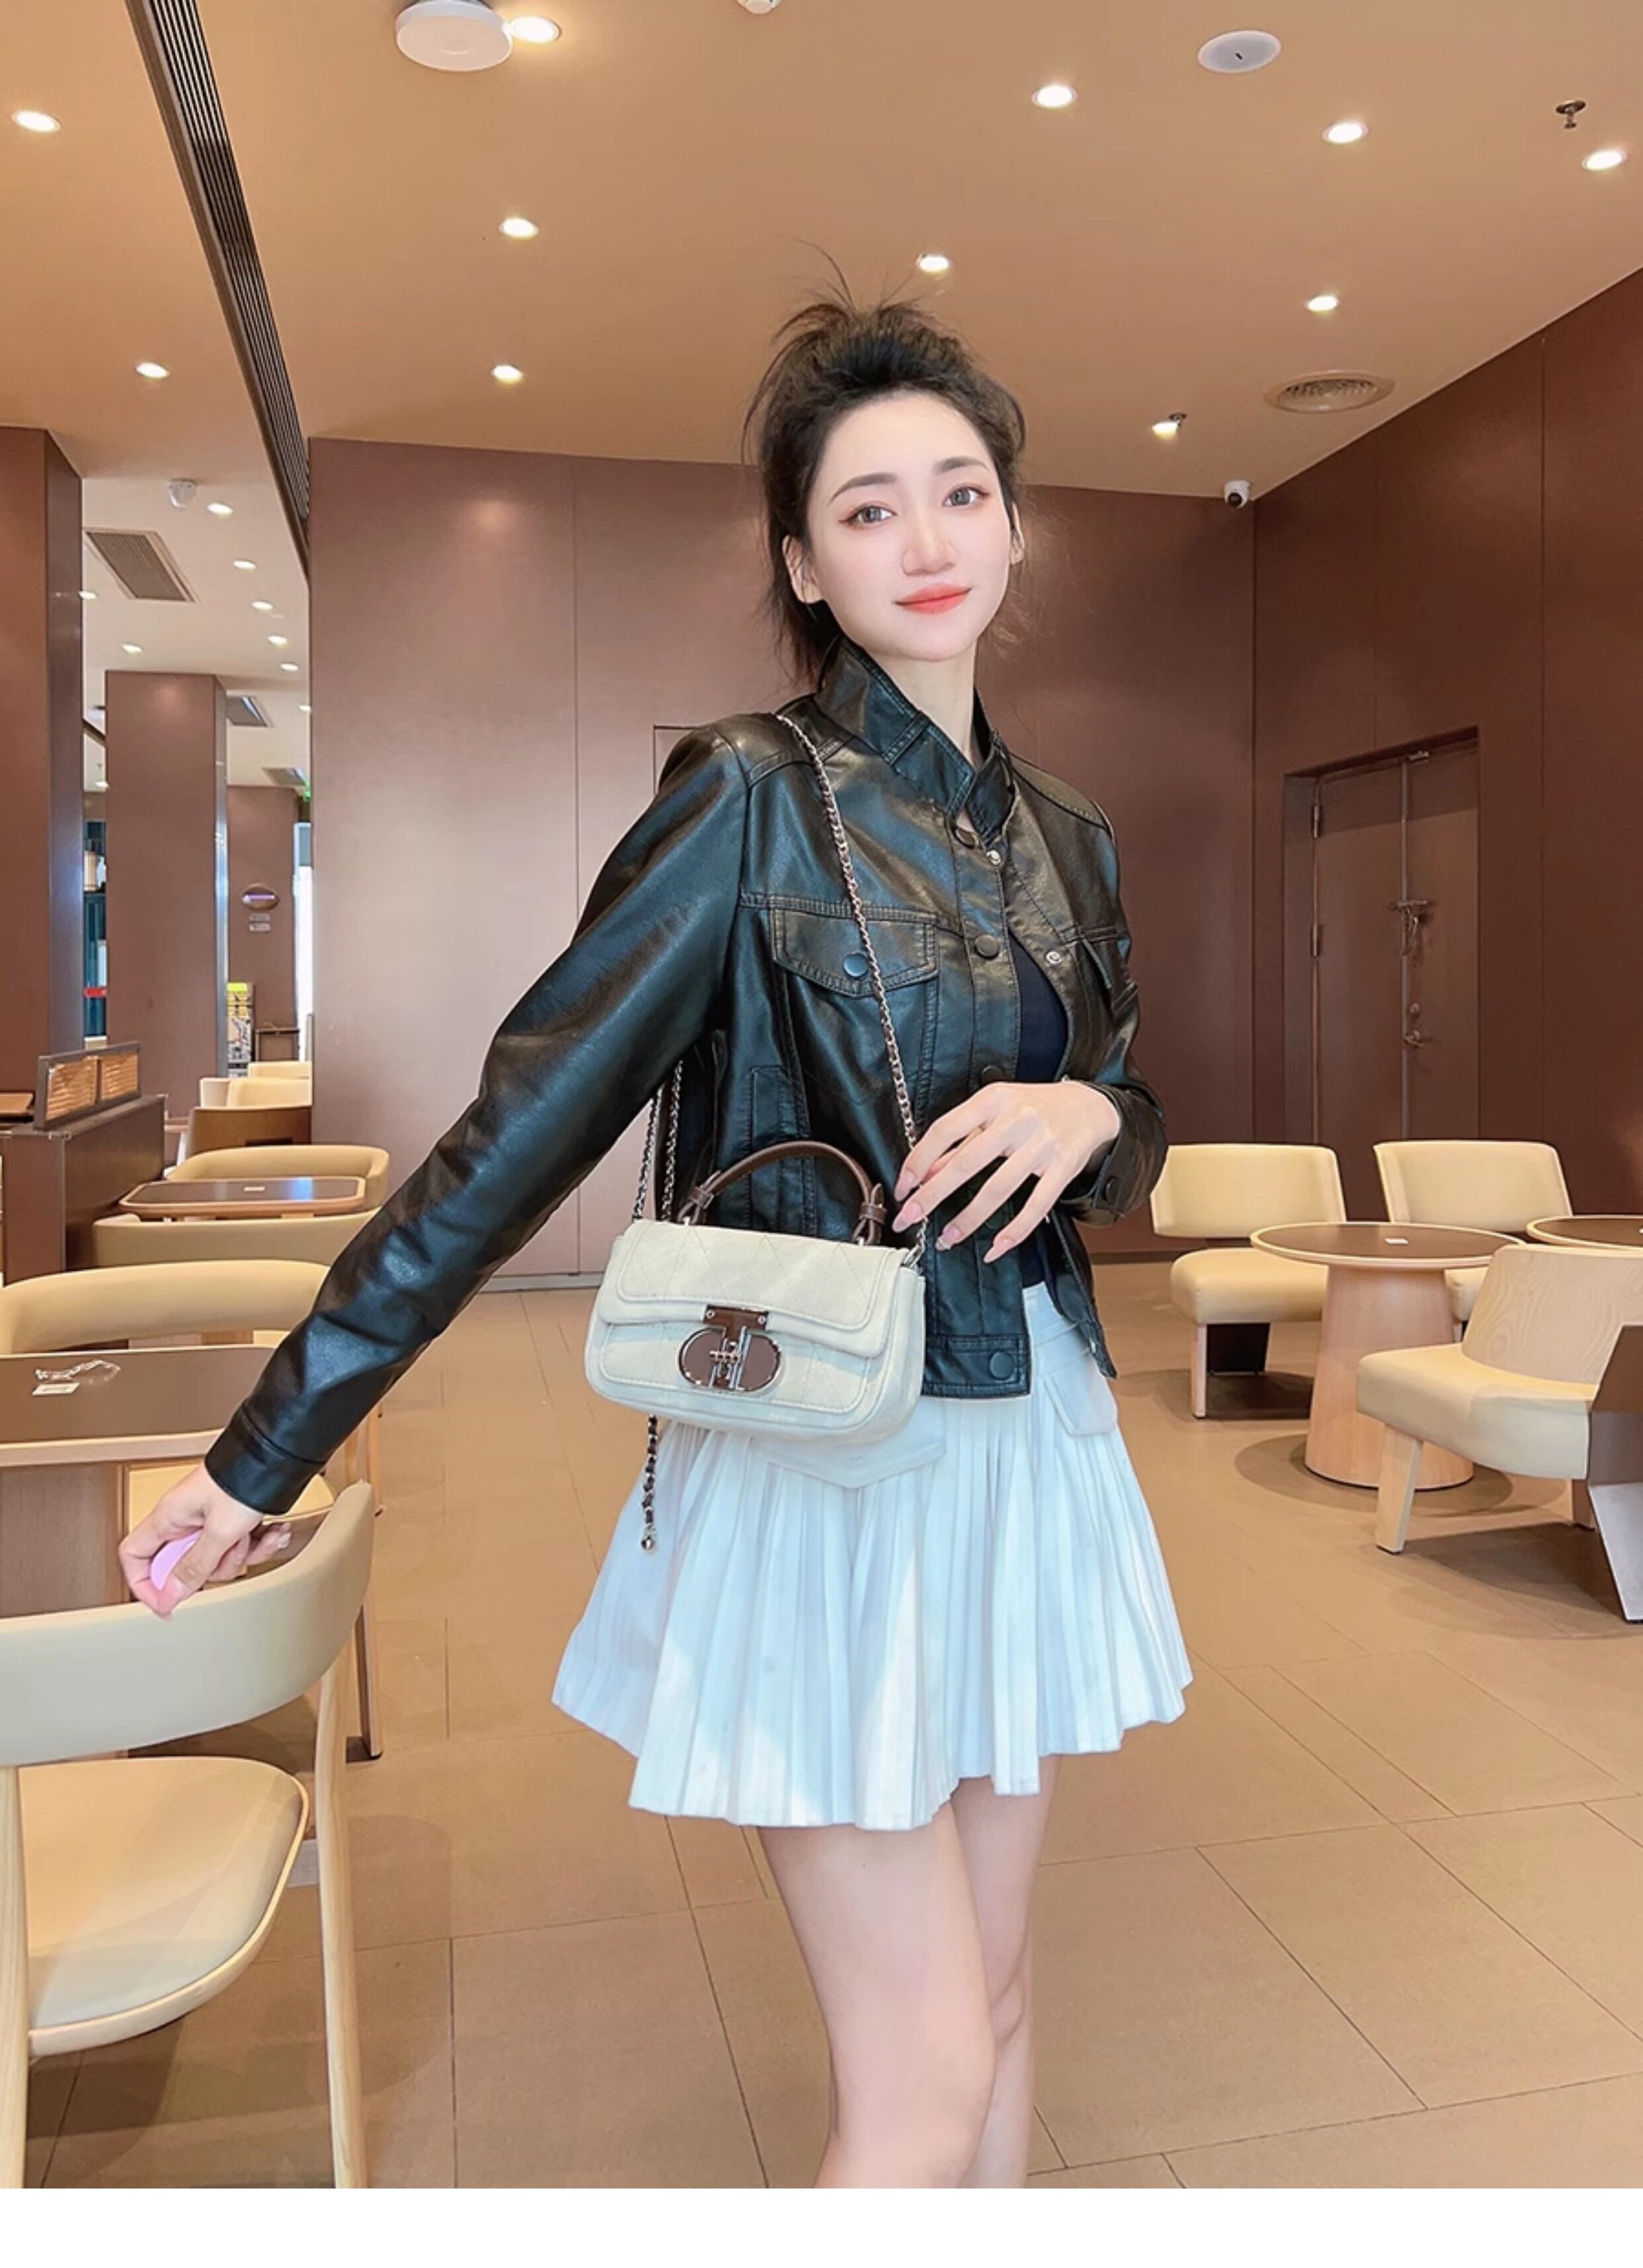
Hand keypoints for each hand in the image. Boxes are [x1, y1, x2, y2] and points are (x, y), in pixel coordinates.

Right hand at [119, 1462, 291, 1619]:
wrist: (278, 1454)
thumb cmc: (247, 1477)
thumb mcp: (221, 1531)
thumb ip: (194, 1567)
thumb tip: (171, 1597)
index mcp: (168, 1517)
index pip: (134, 1558)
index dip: (145, 1585)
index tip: (167, 1605)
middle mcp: (184, 1519)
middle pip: (184, 1566)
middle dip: (216, 1567)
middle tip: (231, 1551)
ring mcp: (208, 1520)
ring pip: (217, 1560)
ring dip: (245, 1553)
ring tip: (256, 1533)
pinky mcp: (232, 1519)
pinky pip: (238, 1547)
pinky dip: (259, 1543)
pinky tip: (271, 1531)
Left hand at [889, 1082, 1121, 1262]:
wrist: (1089, 1106)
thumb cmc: (1035, 1107)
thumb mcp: (993, 1110)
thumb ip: (959, 1139)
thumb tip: (925, 1171)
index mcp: (993, 1100)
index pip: (945, 1130)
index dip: (919, 1161)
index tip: (903, 1186)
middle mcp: (1016, 1119)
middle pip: (965, 1163)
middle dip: (932, 1195)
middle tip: (910, 1218)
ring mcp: (1041, 1144)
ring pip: (998, 1188)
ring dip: (968, 1218)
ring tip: (948, 1237)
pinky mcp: (1062, 1168)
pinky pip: (1036, 1205)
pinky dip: (1014, 1231)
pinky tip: (996, 1246)